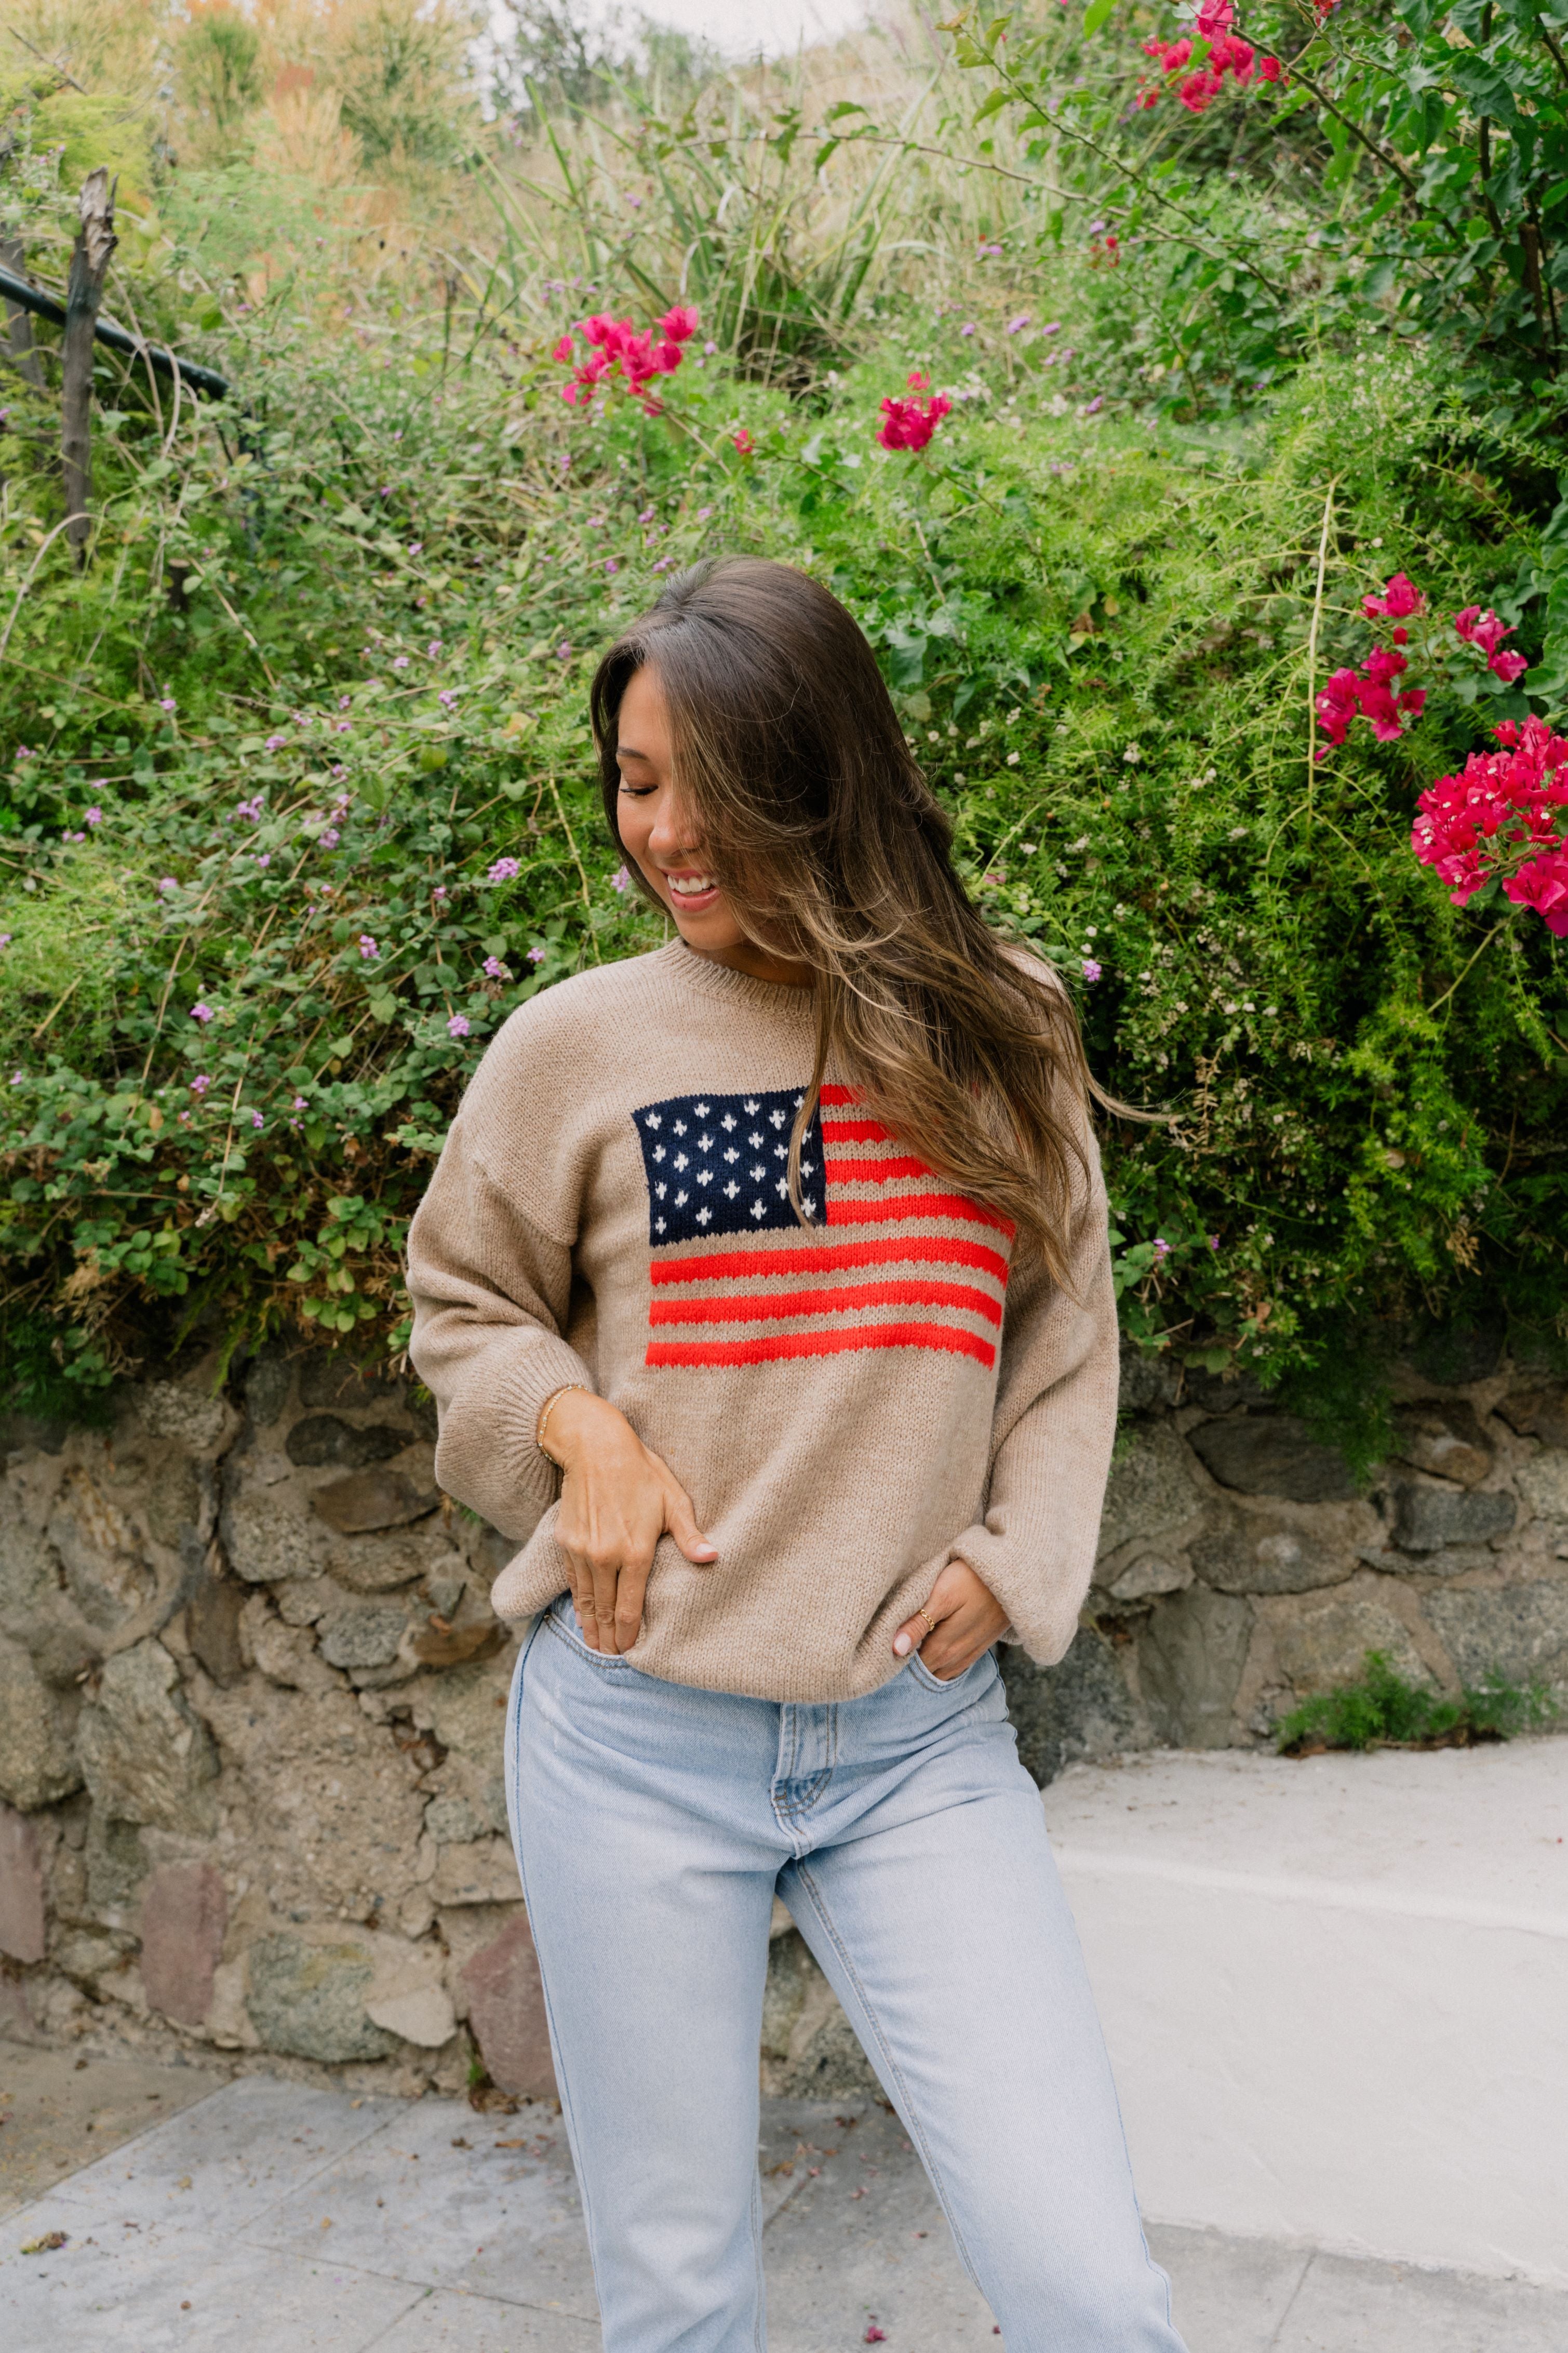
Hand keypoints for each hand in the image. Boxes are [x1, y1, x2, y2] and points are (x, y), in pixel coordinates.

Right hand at [545, 1390, 716, 1654]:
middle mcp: (605, 1557)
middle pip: (605, 1611)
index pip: (630, 1608)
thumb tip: (713, 1558)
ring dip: (590, 1625)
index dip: (629, 1635)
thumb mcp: (673, 1501)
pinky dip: (577, 1601)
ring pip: (586, 1600)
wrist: (595, 1448)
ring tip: (594, 1644)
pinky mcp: (566, 1541)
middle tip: (610, 1657)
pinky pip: (573, 1580)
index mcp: (635, 1552)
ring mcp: (582, 1551)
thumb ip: (690, 1536)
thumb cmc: (642, 1472)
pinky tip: (581, 1613)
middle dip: (608, 1638)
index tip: (629, 1652)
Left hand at [893, 1558, 1007, 1680]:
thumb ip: (918, 1623)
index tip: (882, 1652)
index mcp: (943, 1648)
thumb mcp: (941, 1595)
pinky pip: (957, 1665)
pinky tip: (934, 1652)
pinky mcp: (980, 1646)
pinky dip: (942, 1663)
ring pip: (941, 1671)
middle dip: (909, 1666)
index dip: (895, 1662)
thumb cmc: (971, 1579)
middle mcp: (957, 1658)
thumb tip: (895, 1649)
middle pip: (926, 1671)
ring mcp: (971, 1653)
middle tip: (891, 1652)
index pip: (912, 1668)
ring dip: (926, 1665)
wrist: (1011, 1574)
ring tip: (910, 1652)